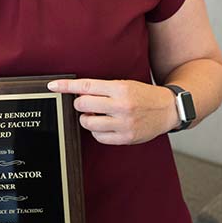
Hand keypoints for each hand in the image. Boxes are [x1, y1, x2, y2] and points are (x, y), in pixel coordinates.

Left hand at [47, 78, 178, 144]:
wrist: (168, 110)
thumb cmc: (143, 95)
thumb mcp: (124, 84)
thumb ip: (102, 89)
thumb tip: (77, 94)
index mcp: (120, 88)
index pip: (86, 86)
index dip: (66, 86)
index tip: (53, 86)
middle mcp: (122, 106)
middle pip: (83, 105)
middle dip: (80, 104)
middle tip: (88, 103)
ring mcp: (124, 123)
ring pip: (88, 123)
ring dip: (87, 119)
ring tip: (97, 115)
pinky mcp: (126, 138)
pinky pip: (98, 137)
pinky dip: (97, 131)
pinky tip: (106, 125)